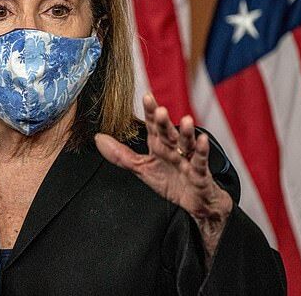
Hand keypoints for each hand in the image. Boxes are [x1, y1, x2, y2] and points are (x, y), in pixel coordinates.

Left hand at [94, 93, 232, 258]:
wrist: (196, 202)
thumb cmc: (171, 181)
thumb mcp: (141, 168)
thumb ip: (120, 154)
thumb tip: (99, 139)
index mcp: (160, 145)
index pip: (154, 125)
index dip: (150, 112)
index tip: (147, 97)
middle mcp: (174, 148)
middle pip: (168, 132)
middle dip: (164, 121)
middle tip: (160, 110)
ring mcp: (187, 159)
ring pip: (187, 143)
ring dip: (186, 132)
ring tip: (186, 121)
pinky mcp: (200, 172)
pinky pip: (200, 161)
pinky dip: (202, 151)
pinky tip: (201, 140)